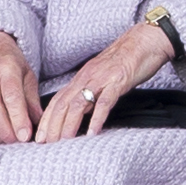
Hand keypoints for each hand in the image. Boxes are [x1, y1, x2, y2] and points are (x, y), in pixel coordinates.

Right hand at [0, 31, 41, 143]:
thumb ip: (32, 99)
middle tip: (18, 141)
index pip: (11, 96)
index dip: (18, 118)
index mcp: (5, 68)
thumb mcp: (27, 75)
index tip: (25, 136)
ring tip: (9, 140)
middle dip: (6, 130)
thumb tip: (39, 122)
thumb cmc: (10, 63)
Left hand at [35, 23, 174, 142]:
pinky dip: (97, 118)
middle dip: (52, 126)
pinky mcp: (118, 81)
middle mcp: (87, 78)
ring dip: (69, 124)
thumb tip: (82, 112)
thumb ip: (91, 93)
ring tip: (64, 141)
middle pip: (63, 104)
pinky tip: (93, 132)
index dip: (47, 119)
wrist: (145, 40)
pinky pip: (104, 102)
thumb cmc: (127, 59)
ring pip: (79, 104)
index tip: (40, 137)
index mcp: (82, 77)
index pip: (58, 100)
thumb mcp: (103, 77)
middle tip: (46, 144)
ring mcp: (101, 79)